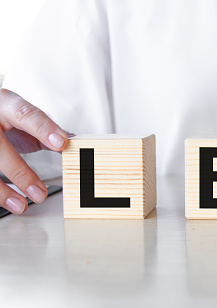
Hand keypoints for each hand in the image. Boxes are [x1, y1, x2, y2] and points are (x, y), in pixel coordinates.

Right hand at [0, 88, 68, 213]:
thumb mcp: (23, 118)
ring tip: (21, 205)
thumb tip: (76, 141)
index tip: (61, 143)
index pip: (25, 114)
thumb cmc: (5, 117)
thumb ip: (45, 132)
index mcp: (6, 104)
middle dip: (19, 172)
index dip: (43, 128)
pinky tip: (7, 202)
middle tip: (40, 193)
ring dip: (2, 190)